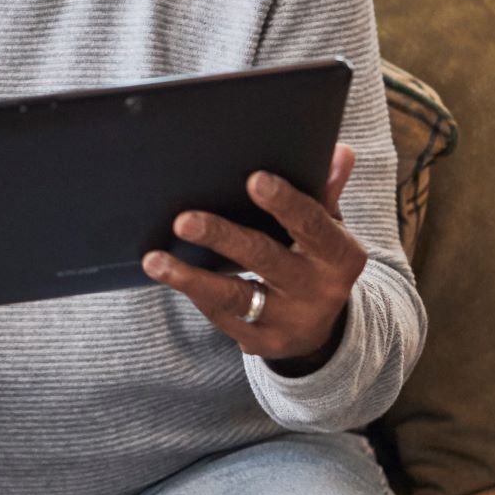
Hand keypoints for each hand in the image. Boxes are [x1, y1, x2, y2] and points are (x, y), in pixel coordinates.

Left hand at [140, 143, 365, 368]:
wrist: (320, 332)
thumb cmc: (314, 261)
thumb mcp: (328, 230)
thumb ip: (326, 191)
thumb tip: (339, 151)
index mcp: (339, 255)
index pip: (312, 224)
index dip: (285, 202)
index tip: (254, 179)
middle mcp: (318, 290)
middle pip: (265, 258)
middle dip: (223, 237)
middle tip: (183, 221)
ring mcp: (289, 321)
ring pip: (235, 296)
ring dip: (192, 278)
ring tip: (155, 261)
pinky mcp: (262, 342)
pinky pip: (223, 316)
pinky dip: (196, 294)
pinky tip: (170, 275)